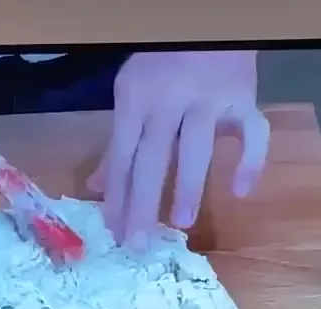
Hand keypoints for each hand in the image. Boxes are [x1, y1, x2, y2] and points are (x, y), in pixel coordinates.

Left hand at [88, 50, 269, 250]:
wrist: (204, 22)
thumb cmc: (161, 65)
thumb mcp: (132, 96)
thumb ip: (119, 144)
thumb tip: (97, 186)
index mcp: (136, 99)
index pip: (124, 157)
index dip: (118, 196)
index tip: (114, 231)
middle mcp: (170, 99)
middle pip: (153, 159)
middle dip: (144, 204)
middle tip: (139, 244)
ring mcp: (210, 97)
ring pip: (198, 147)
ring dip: (188, 187)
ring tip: (180, 224)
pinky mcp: (244, 96)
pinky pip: (253, 132)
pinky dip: (251, 161)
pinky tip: (240, 191)